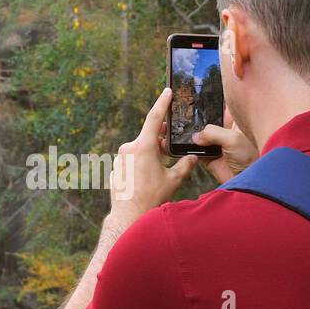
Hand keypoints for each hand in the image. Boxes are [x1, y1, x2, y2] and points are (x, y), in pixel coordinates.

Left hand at [109, 88, 196, 232]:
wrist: (128, 217)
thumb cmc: (151, 198)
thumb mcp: (173, 180)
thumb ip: (185, 165)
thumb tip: (193, 158)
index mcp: (143, 147)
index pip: (154, 118)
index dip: (162, 103)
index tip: (167, 91)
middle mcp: (129, 148)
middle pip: (149, 138)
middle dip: (160, 140)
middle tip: (171, 146)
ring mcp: (120, 158)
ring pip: (140, 150)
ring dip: (151, 155)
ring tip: (160, 172)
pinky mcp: (116, 168)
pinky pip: (132, 161)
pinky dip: (141, 165)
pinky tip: (147, 181)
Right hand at [190, 109, 258, 183]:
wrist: (251, 180)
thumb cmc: (252, 156)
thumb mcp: (233, 139)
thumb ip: (212, 133)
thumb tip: (196, 136)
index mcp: (236, 122)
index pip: (222, 107)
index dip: (212, 103)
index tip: (199, 100)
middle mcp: (226, 132)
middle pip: (208, 122)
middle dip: (199, 121)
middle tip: (188, 118)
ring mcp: (218, 146)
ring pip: (201, 137)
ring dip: (195, 138)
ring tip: (186, 134)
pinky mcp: (211, 159)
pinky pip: (198, 153)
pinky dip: (192, 151)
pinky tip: (188, 148)